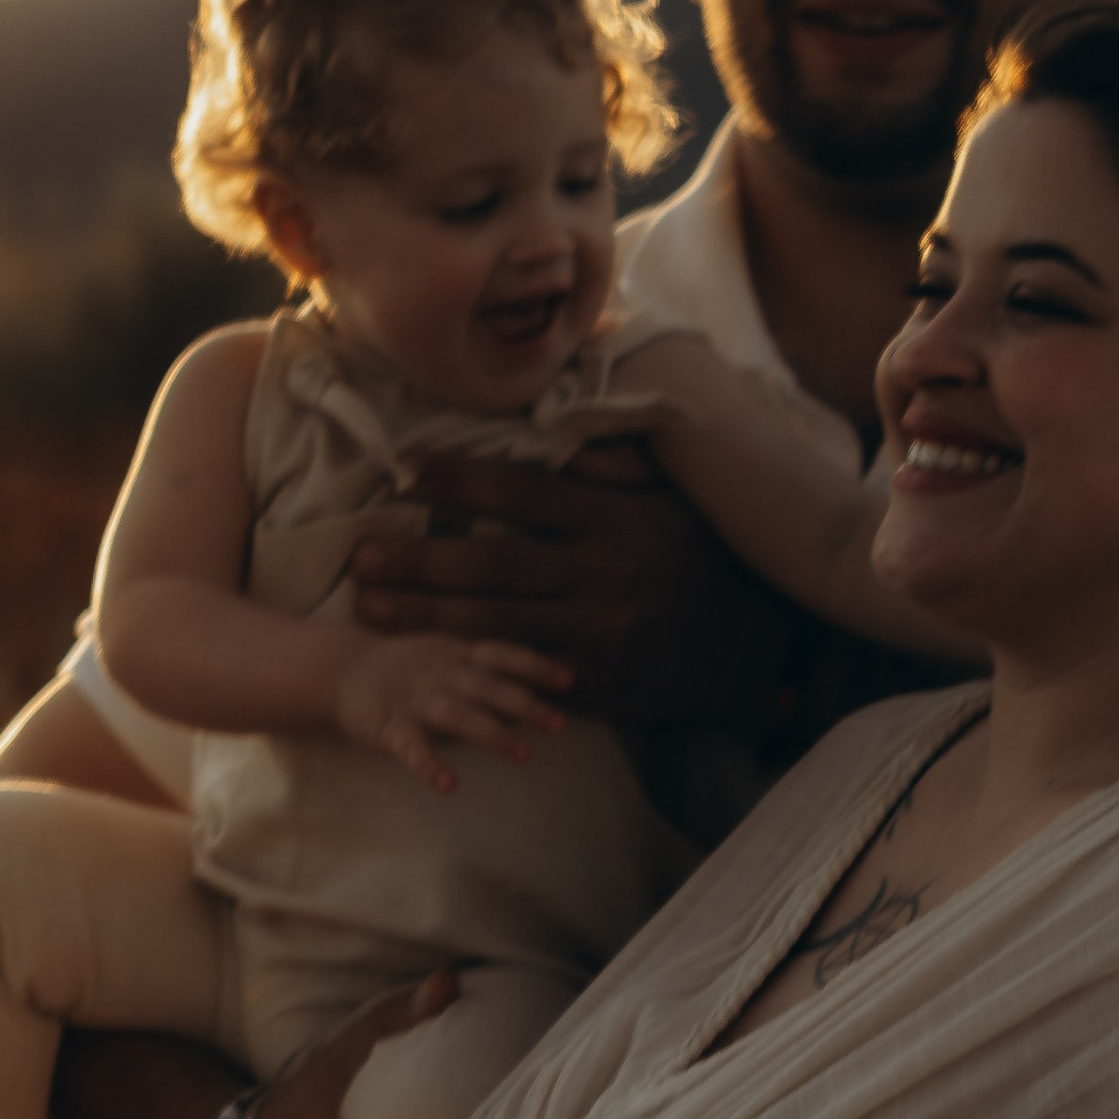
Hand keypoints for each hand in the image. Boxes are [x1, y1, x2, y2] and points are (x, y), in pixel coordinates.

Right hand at [334, 629, 570, 791]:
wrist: (340, 669)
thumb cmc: (405, 666)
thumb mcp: (446, 652)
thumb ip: (484, 665)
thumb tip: (535, 679)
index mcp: (456, 655)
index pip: (502, 655)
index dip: (535, 667)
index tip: (569, 681)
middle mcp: (440, 674)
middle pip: (488, 688)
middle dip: (525, 705)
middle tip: (560, 725)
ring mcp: (415, 700)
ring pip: (458, 715)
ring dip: (493, 734)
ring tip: (525, 755)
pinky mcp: (390, 728)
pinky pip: (413, 749)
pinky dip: (431, 767)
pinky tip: (451, 785)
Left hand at [347, 447, 785, 731]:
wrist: (760, 642)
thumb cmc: (705, 555)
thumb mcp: (673, 495)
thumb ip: (612, 463)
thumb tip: (552, 435)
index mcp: (614, 518)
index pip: (521, 493)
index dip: (458, 481)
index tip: (402, 469)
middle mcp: (602, 572)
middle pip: (493, 564)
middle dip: (419, 560)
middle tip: (358, 556)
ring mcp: (600, 631)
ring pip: (496, 623)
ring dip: (426, 616)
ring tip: (369, 607)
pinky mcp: (600, 682)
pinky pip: (526, 673)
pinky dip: (475, 667)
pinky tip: (426, 662)